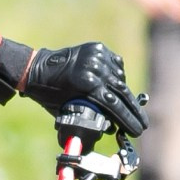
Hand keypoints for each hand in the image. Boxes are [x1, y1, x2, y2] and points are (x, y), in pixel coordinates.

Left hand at [19, 40, 146, 138]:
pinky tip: (118, 87)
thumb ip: (90, 118)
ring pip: (120, 78)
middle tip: (143, 123)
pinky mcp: (97, 48)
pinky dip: (118, 77)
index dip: (127, 120)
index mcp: (86, 83)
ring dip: (125, 94)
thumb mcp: (68, 112)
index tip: (137, 130)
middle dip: (133, 110)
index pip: (114, 105)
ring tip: (128, 108)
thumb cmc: (49, 95)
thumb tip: (112, 128)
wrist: (36, 69)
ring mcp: (97, 55)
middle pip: (121, 92)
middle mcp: (94, 66)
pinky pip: (116, 65)